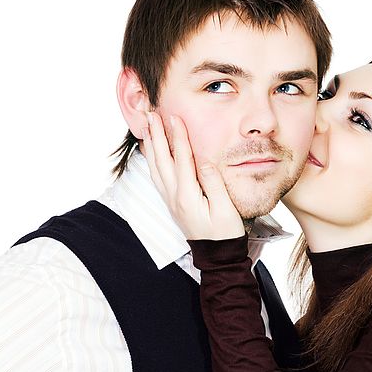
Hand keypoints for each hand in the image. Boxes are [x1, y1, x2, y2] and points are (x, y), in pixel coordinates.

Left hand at [141, 111, 244, 240]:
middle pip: (162, 160)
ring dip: (151, 146)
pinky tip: (152, 153)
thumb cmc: (225, 233)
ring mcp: (171, 200)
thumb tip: (202, 160)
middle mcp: (175, 196)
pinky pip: (158, 177)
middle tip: (151, 114)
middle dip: (157, 135)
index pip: (181, 159)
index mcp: (188, 195)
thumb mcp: (224, 208)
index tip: (174, 117)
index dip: (177, 137)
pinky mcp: (173, 203)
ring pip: (156, 168)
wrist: (217, 256)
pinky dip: (152, 161)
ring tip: (147, 127)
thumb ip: (213, 183)